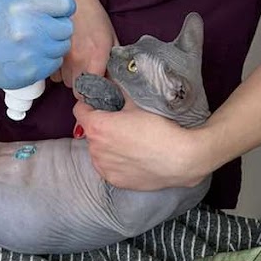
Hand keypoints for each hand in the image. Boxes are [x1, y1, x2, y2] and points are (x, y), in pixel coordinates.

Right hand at [0, 0, 75, 89]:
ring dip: (58, 41)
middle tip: (52, 23)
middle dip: (62, 24)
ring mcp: (30, 54)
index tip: (60, 7)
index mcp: (23, 7)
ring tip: (46, 37)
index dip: (66, 5)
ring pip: (63, 46)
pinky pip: (54, 63)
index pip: (64, 4)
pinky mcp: (30, 72)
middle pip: (66, 27)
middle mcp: (28, 31)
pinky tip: (41, 53)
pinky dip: (51, 58)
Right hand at [56, 0, 114, 87]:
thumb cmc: (93, 14)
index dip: (92, 94)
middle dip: (80, 84)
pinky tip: (63, 55)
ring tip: (74, 60)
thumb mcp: (110, 37)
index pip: (89, 92)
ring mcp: (59, 54)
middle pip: (75, 88)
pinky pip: (51, 69)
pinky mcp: (47, 49)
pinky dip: (57, 67)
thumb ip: (114, 62)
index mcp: (96, 56)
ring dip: (68, 75)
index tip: (94, 89)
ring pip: (62, 80)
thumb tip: (117, 83)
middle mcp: (76, 58)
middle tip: (85, 71)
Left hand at [73, 100, 211, 190]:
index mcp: (97, 127)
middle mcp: (94, 149)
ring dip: (106, 144)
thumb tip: (111, 80)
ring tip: (128, 141)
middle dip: (101, 125)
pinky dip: (114, 161)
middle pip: (90, 131)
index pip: (79, 110)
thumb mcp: (137, 102)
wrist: (181, 158)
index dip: (89, 104)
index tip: (101, 103)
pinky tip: (132, 156)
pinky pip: (107, 166)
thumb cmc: (159, 128)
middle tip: (120, 122)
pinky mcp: (114, 181)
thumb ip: (119, 91)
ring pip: (98, 150)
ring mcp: (104, 167)